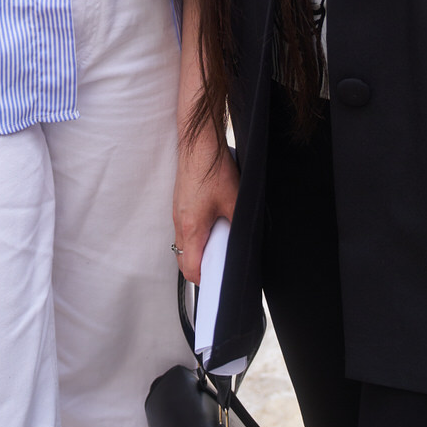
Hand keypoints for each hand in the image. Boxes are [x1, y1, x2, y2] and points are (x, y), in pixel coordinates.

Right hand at [173, 128, 239, 284]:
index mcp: (191, 228)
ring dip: (198, 251)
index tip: (218, 283)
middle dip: (199, 269)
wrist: (198, 143)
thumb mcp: (235, 201)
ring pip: (183, 244)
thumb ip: (240, 226)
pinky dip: (196, 236)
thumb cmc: (212, 169)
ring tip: (219, 247)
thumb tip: (248, 243)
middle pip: (183, 259)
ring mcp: (177, 212)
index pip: (190, 268)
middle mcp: (179, 223)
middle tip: (219, 268)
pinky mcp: (181, 203)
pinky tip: (214, 225)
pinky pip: (184, 229)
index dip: (204, 281)